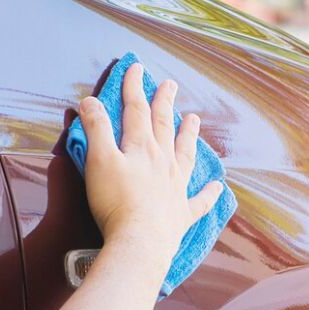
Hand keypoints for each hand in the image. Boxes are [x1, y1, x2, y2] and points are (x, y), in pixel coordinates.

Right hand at [78, 63, 222, 271]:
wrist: (140, 241)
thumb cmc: (116, 202)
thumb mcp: (98, 160)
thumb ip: (96, 129)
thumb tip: (90, 101)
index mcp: (142, 147)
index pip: (137, 110)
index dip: (134, 88)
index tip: (136, 68)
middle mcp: (164, 162)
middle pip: (164, 126)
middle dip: (165, 103)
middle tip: (170, 84)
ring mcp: (176, 187)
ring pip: (185, 154)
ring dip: (189, 135)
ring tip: (194, 119)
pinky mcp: (182, 213)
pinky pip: (200, 200)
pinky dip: (209, 193)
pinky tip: (218, 186)